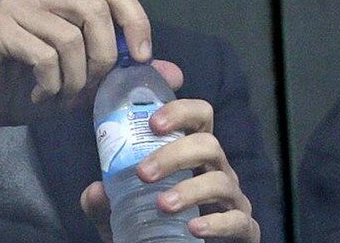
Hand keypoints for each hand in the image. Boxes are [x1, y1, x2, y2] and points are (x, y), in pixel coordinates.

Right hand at [0, 0, 151, 162]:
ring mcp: (14, 5)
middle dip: (103, 59)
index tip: (141, 57)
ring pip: (71, 39)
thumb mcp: (83, 81)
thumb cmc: (25, 88)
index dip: (135, 20)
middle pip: (95, 11)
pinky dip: (50, 86)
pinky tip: (37, 94)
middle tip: (88, 90)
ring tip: (58, 95)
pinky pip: (45, 57)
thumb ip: (123, 72)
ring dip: (74, 81)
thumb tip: (174, 73)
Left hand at [79, 90, 259, 241]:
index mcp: (192, 154)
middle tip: (143, 173)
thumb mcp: (121, 212)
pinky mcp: (243, 229)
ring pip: (221, 181)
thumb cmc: (153, 224)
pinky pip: (239, 221)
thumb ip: (103, 202)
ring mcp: (233, 199)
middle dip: (175, 154)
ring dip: (191, 190)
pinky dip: (217, 223)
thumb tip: (95, 190)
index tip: (152, 122)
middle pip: (208, 145)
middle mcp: (216, 170)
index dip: (180, 111)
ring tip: (163, 204)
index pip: (198, 117)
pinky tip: (194, 227)